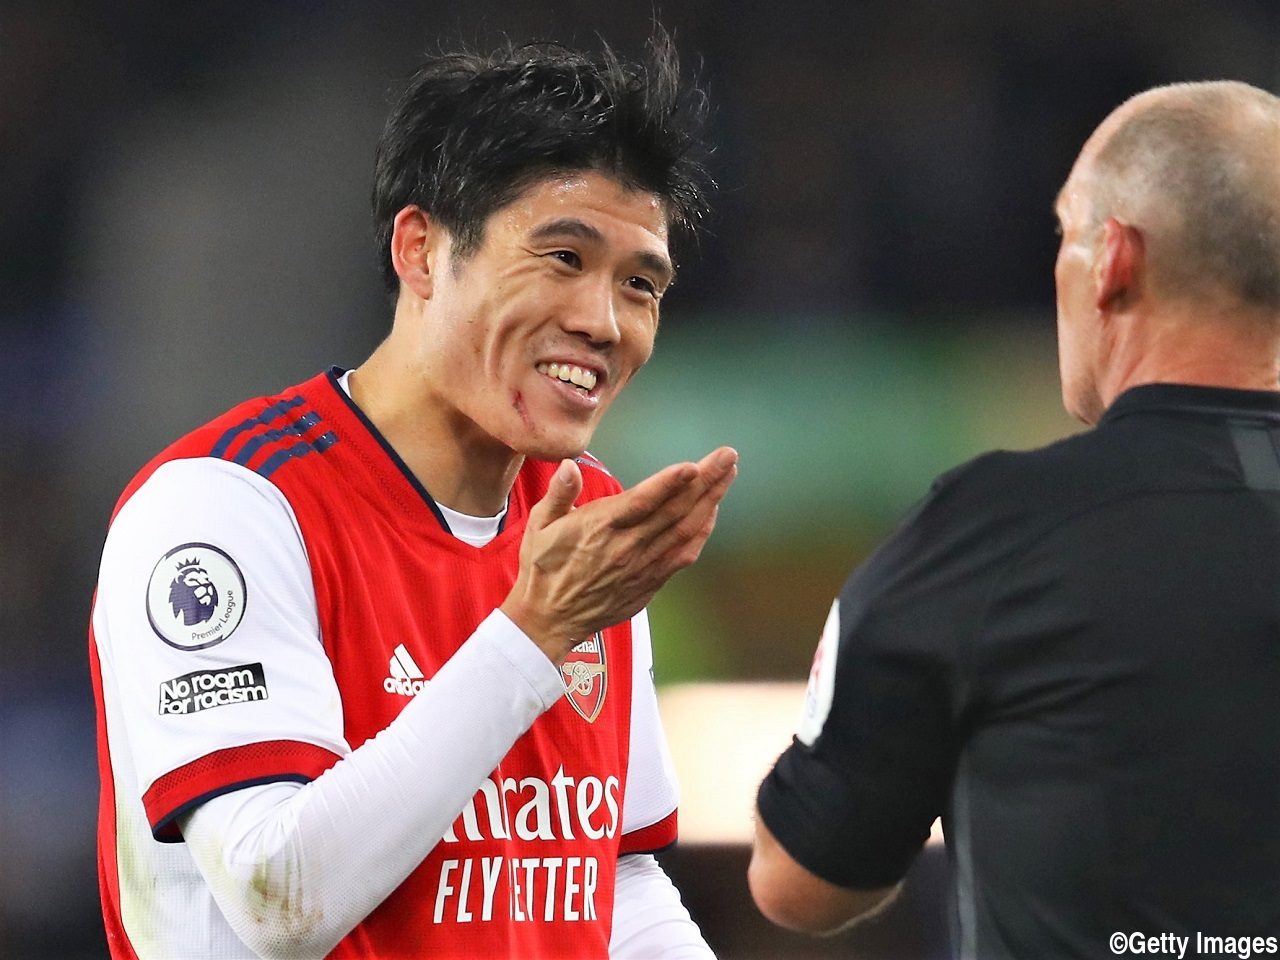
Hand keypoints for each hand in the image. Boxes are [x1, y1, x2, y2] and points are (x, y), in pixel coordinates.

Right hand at [501, 447, 737, 663]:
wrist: (550, 620)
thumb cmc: (543, 568)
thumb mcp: (540, 526)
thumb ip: (559, 494)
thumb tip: (570, 466)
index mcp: (599, 529)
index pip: (640, 503)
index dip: (668, 484)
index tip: (692, 466)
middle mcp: (626, 547)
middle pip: (673, 510)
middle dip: (704, 480)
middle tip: (727, 455)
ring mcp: (642, 566)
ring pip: (684, 529)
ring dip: (710, 500)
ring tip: (728, 474)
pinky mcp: (651, 581)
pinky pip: (683, 554)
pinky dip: (701, 532)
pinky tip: (712, 512)